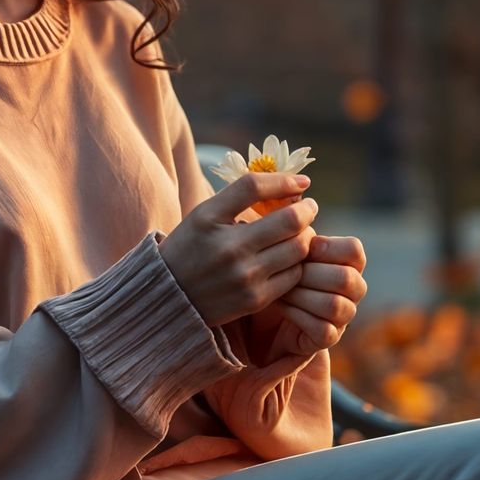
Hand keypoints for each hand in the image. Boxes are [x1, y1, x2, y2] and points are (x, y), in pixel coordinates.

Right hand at [158, 172, 318, 326]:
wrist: (172, 296)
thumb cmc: (193, 247)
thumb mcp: (205, 214)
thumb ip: (241, 197)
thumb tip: (290, 184)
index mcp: (210, 218)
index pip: (254, 187)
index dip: (284, 180)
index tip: (302, 182)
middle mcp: (228, 247)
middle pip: (290, 220)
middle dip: (307, 210)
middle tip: (308, 208)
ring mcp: (244, 276)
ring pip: (298, 248)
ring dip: (305, 236)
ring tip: (299, 233)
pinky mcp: (255, 299)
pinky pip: (294, 275)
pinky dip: (297, 263)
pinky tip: (288, 258)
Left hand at [253, 235, 367, 361]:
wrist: (259, 308)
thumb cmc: (274, 267)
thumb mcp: (281, 243)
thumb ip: (292, 223)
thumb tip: (293, 194)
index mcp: (348, 261)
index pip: (354, 250)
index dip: (327, 247)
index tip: (300, 247)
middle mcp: (353, 289)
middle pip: (345, 278)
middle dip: (310, 274)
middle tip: (282, 270)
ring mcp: (343, 316)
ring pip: (335, 305)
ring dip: (301, 294)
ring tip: (277, 288)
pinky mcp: (328, 338)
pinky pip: (323, 329)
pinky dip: (297, 315)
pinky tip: (278, 304)